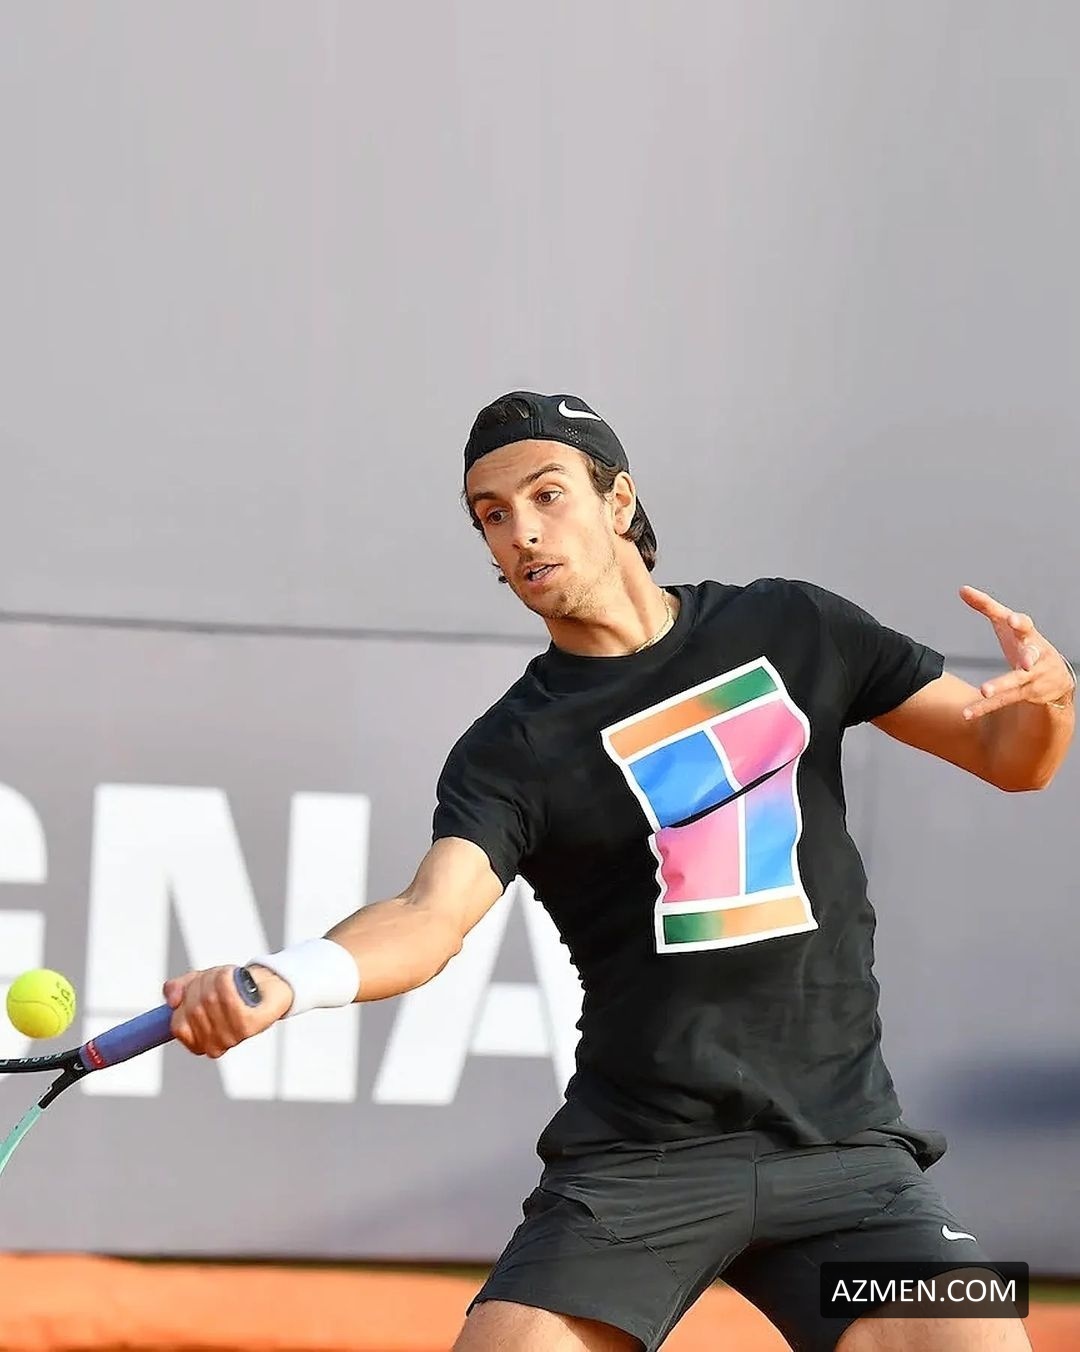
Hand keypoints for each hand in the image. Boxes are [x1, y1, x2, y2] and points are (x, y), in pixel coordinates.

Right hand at [163, 965, 293, 1057]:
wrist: (267, 986)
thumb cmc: (231, 988)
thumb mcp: (197, 985)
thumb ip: (177, 989)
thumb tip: (172, 999)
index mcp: (202, 1042)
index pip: (179, 1028)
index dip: (181, 1005)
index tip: (190, 991)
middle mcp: (218, 1044)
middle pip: (194, 1010)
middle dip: (199, 986)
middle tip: (210, 977)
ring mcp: (236, 1036)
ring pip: (209, 1000)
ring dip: (213, 980)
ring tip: (222, 976)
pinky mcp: (251, 1024)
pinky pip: (229, 998)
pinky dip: (226, 980)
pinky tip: (231, 975)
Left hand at [959, 586, 1074, 720]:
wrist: (1056, 678)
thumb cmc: (1024, 642)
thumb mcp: (1008, 625)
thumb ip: (986, 606)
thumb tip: (962, 589)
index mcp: (1029, 636)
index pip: (1026, 627)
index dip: (1020, 623)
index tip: (1012, 619)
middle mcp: (1035, 656)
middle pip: (1031, 656)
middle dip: (1027, 658)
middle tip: (1023, 662)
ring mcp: (1032, 677)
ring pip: (1016, 683)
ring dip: (1001, 686)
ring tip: (984, 690)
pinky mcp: (1026, 695)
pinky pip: (1003, 701)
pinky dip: (984, 707)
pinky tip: (967, 714)